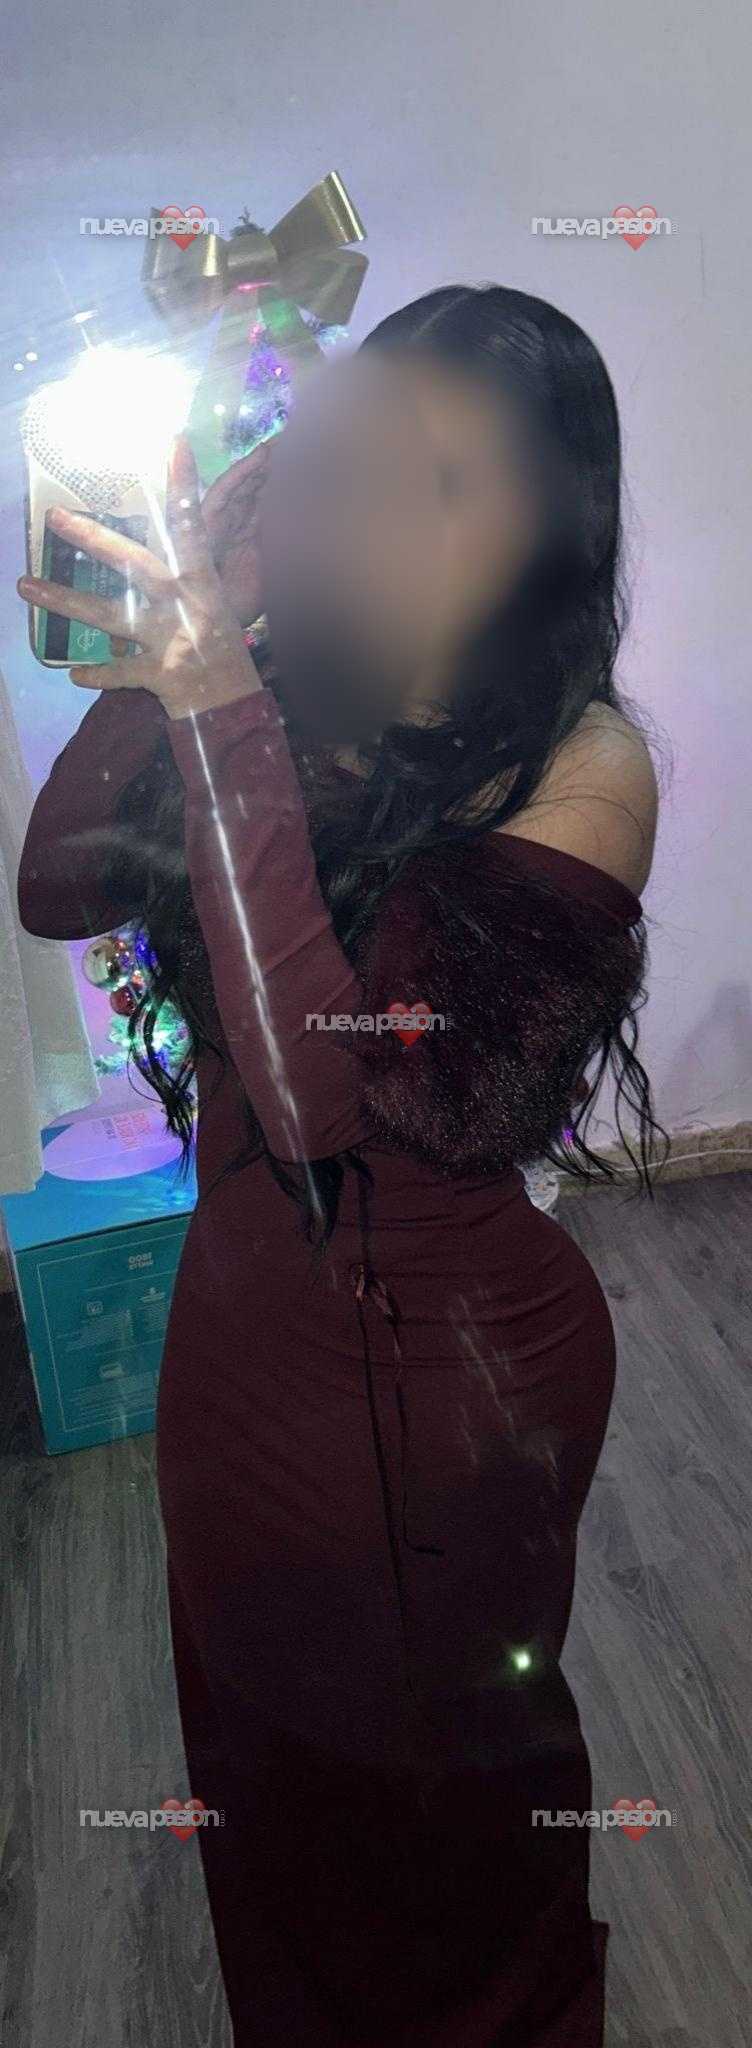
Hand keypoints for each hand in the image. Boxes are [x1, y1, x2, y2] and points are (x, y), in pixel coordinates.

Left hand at [16, 435, 261, 720]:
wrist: (238, 708)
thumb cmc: (225, 654)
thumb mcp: (216, 608)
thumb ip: (186, 581)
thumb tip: (152, 558)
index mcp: (202, 582)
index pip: (191, 525)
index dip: (184, 485)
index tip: (175, 444)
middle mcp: (183, 603)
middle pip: (133, 563)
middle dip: (92, 539)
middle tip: (55, 517)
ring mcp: (169, 638)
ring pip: (107, 616)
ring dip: (64, 600)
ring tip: (24, 587)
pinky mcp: (159, 674)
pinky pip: (119, 673)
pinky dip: (98, 676)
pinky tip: (75, 675)